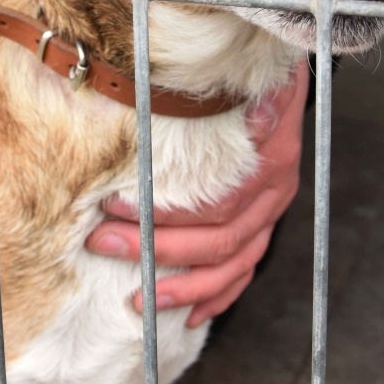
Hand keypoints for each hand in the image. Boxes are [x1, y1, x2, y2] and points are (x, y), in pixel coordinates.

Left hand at [85, 62, 308, 327]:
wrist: (281, 69)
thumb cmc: (250, 72)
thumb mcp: (242, 74)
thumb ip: (232, 93)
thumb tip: (252, 110)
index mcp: (268, 159)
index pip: (213, 203)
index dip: (161, 213)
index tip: (110, 205)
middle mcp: (276, 190)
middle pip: (216, 239)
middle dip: (155, 249)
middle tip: (102, 244)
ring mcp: (273, 210)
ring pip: (232, 264)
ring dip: (184, 286)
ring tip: (138, 299)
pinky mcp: (267, 222)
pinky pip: (246, 270)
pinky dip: (219, 295)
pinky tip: (191, 314)